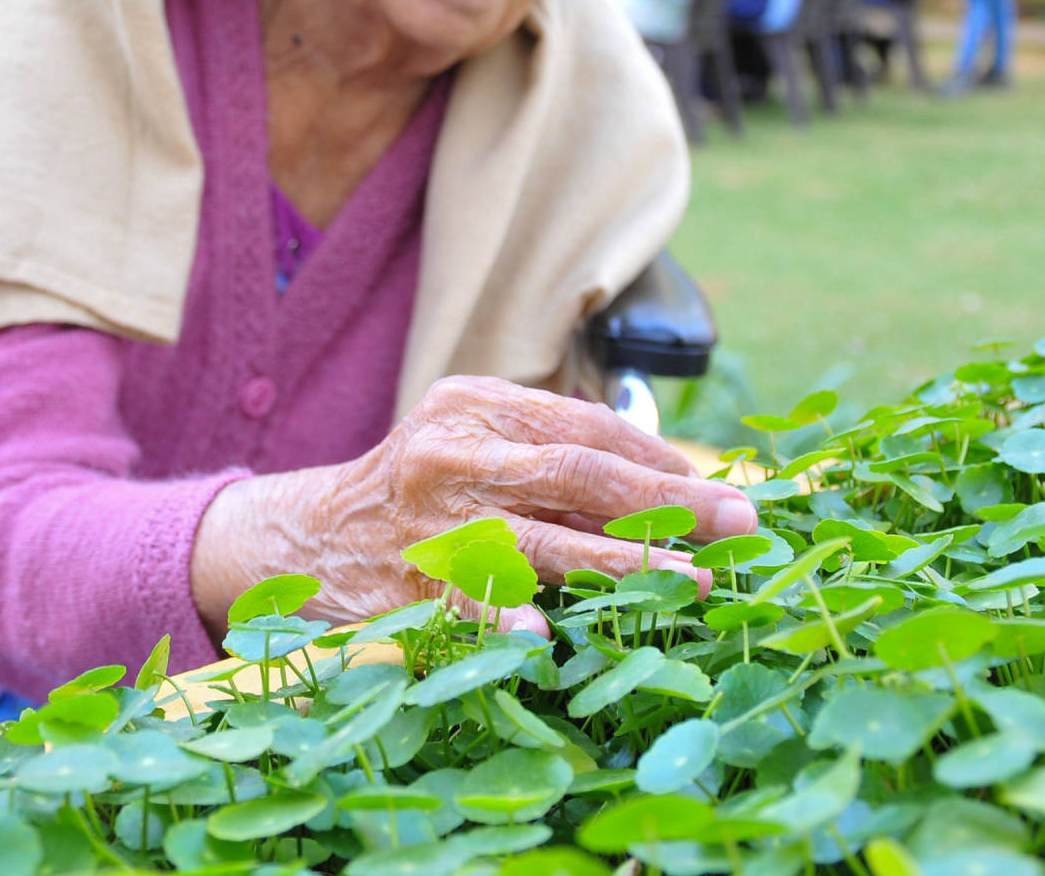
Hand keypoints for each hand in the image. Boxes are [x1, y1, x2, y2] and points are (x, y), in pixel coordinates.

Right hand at [190, 376, 757, 635]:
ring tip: (694, 581)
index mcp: (476, 405)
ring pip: (544, 540)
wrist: (305, 537)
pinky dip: (505, 619)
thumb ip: (550, 453)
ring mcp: (430, 520)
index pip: (587, 427)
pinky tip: (541, 639)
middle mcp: (454, 452)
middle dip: (669, 502)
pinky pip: (470, 604)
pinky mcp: (407, 582)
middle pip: (579, 473)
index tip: (719, 490)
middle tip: (739, 523)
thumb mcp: (472, 441)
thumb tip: (674, 484)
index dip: (661, 461)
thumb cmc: (416, 492)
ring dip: (628, 563)